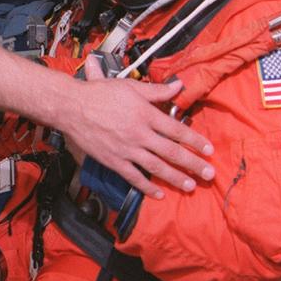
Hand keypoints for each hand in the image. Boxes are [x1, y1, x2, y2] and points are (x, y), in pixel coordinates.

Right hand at [54, 58, 214, 198]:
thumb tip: (178, 86)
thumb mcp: (130, 87)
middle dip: (192, 164)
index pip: (177, 130)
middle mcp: (139, 134)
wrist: (72, 107)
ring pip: (156, 167)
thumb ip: (157, 90)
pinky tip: (159, 194)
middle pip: (172, 152)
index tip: (209, 150)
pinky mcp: (114, 161)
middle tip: (209, 174)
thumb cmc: (100, 94)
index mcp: (145, 114)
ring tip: (190, 186)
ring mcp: (127, 150)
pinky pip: (134, 177)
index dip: (195, 141)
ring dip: (175, 178)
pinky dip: (147, 187)